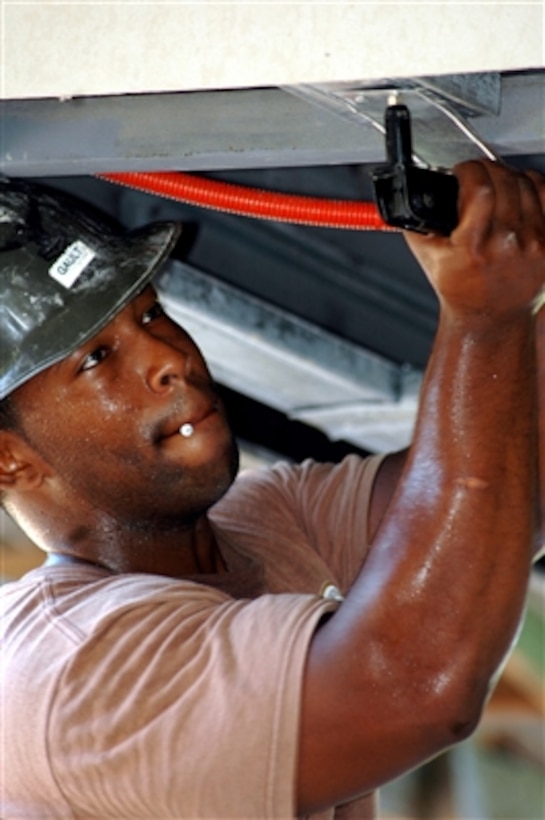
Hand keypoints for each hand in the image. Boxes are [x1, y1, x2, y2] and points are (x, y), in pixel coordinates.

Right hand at [404, 160, 544, 317]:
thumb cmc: (461, 290)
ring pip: (527, 183)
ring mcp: (534, 244)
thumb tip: (411, 193)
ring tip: (495, 184)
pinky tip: (518, 192)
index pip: (480, 188)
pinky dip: (532, 187)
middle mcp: (508, 244)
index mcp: (475, 247)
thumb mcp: (429, 257)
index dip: (470, 170)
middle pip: (504, 179)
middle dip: (486, 168)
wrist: (491, 318)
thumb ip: (416, 223)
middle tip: (476, 174)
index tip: (463, 171)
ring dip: (508, 176)